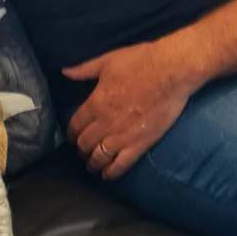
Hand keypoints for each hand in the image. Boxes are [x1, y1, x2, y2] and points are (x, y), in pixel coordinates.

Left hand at [63, 41, 194, 178]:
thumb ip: (85, 69)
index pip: (75, 125)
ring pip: (99, 157)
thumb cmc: (141, 61)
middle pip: (85, 143)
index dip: (71, 133)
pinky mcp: (141, 143)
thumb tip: (64, 72)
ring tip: (93, 165)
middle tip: (83, 151)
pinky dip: (111, 172)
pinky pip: (121, 164)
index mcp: (95, 103)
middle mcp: (105, 123)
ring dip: (93, 163)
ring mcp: (122, 136)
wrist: (171, 70)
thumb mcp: (108, 61)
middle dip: (81, 149)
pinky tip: (107, 175)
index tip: (73, 136)